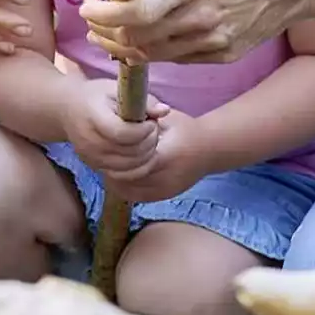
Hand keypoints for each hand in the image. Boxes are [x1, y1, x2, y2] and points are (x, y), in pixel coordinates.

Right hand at [58, 77, 161, 178]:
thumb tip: (164, 111)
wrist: (67, 109)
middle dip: (149, 141)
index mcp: (93, 117)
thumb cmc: (95, 96)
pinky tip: (140, 152)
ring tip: (146, 138)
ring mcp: (91, 157)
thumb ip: (142, 100)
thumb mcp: (116, 88)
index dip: (143, 130)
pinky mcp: (95, 167)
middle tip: (152, 128)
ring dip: (147, 154)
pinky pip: (124, 174)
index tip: (149, 121)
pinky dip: (138, 166)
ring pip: (130, 167)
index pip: (122, 134)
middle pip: (129, 153)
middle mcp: (89, 142)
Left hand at [82, 0, 314, 66]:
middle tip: (92, 22)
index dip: (103, 16)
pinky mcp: (224, 54)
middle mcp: (202, 18)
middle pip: (138, 40)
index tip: (88, 7)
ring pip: (154, 55)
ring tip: (109, 34)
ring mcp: (215, 41)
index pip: (134, 14)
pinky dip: (154, 51)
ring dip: (124, 47)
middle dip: (106, 33)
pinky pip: (177, 59)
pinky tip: (143, 40)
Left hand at [87, 106, 210, 203]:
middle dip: (112, 167)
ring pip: (128, 190)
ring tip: (110, 164)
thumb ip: (144, 119)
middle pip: (126, 178)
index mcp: (165, 156)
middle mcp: (166, 177)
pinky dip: (124, 187)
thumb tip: (119, 117)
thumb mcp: (166, 119)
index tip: (107, 146)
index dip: (116, 155)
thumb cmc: (186, 129)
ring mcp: (166, 190)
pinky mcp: (165, 196)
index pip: (131, 161)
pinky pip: (137, 197)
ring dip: (116, 178)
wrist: (210, 149)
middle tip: (104, 156)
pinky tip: (120, 175)